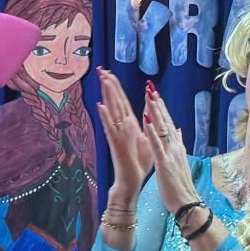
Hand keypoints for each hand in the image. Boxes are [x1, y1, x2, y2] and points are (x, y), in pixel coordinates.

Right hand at [96, 69, 154, 195]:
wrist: (132, 181)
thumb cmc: (139, 163)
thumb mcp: (148, 140)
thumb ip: (147, 124)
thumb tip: (148, 111)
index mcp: (130, 125)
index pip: (122, 101)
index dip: (116, 87)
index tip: (109, 73)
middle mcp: (122, 127)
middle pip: (114, 101)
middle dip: (109, 85)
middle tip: (101, 69)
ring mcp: (117, 134)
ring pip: (111, 111)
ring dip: (107, 95)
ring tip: (103, 80)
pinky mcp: (116, 144)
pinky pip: (110, 128)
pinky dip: (105, 117)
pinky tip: (101, 106)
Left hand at [142, 84, 200, 212]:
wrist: (187, 202)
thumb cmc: (180, 185)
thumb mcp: (179, 161)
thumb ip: (179, 145)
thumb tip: (179, 131)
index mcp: (176, 147)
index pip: (168, 123)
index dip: (161, 108)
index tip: (154, 93)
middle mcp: (175, 146)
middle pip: (166, 121)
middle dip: (157, 103)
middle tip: (150, 86)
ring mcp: (170, 153)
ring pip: (162, 127)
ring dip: (155, 110)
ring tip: (148, 95)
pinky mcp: (164, 162)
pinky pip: (157, 143)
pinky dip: (152, 130)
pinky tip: (146, 118)